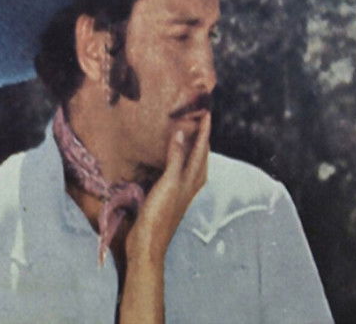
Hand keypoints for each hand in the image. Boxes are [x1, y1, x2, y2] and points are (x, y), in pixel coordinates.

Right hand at [125, 113, 210, 262]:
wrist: (148, 244)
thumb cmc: (160, 214)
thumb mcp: (169, 183)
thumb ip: (176, 158)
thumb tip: (183, 132)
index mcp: (194, 178)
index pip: (202, 148)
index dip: (205, 130)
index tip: (206, 111)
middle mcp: (191, 183)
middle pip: (200, 155)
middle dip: (201, 137)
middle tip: (199, 118)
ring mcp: (181, 190)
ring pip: (191, 163)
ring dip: (191, 148)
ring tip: (189, 133)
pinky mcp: (169, 195)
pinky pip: (178, 170)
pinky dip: (178, 159)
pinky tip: (171, 158)